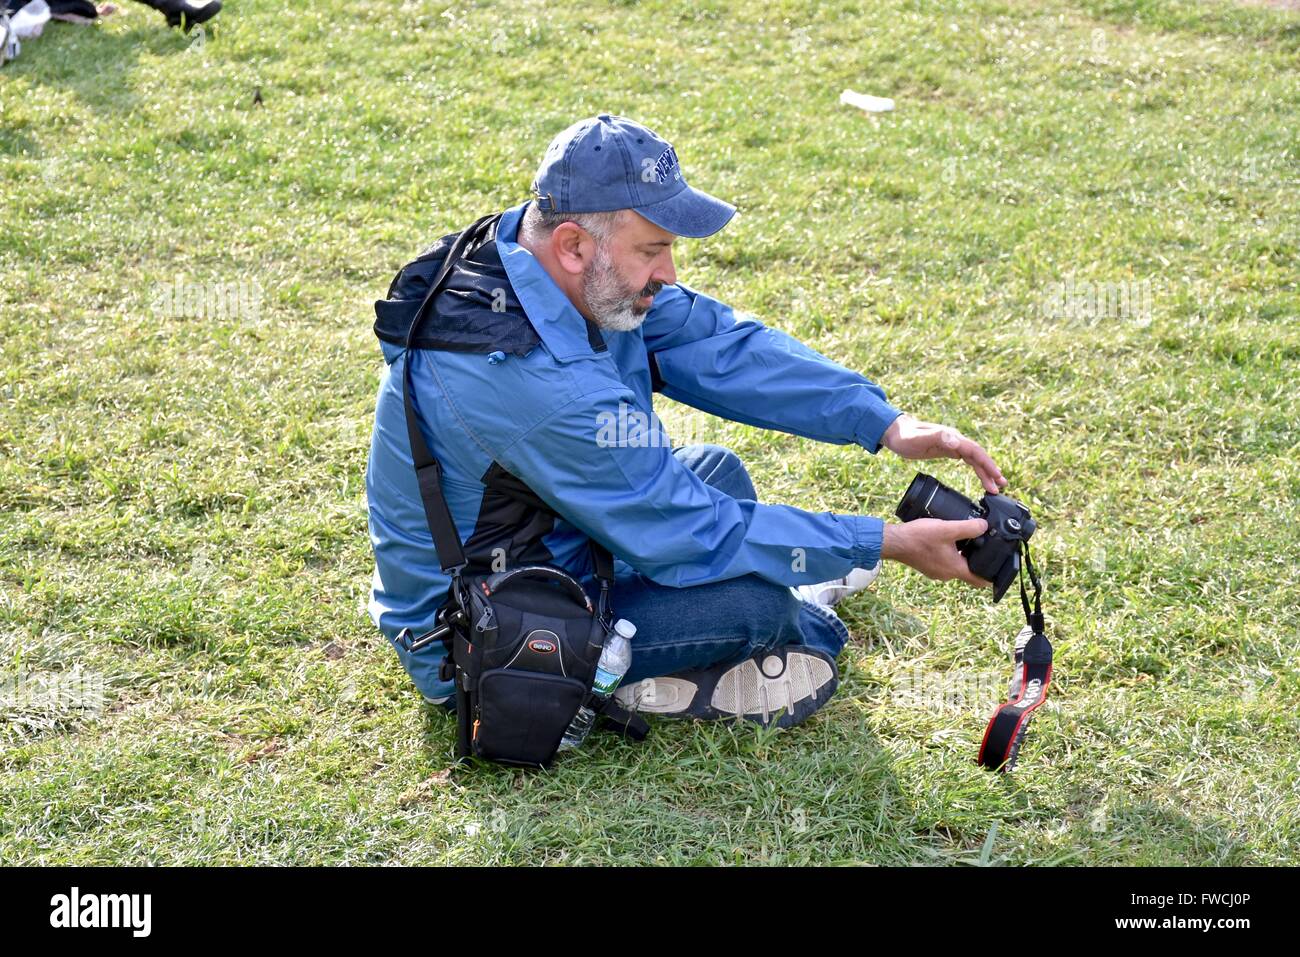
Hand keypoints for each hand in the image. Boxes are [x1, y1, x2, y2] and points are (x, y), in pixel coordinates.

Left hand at [881, 414, 1006, 494]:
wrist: (896, 432)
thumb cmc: (906, 436)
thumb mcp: (920, 438)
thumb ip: (938, 437)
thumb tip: (958, 442)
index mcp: (952, 437)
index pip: (975, 451)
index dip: (987, 464)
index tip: (997, 476)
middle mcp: (956, 440)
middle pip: (979, 456)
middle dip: (991, 471)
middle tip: (1001, 486)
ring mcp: (953, 445)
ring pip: (975, 460)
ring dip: (986, 472)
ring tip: (995, 486)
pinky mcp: (949, 450)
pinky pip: (967, 461)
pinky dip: (976, 469)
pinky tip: (982, 477)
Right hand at [881, 518, 990, 588]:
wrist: (894, 542)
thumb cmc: (918, 538)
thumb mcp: (947, 529)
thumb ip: (968, 528)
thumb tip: (984, 526)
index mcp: (955, 569)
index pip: (980, 580)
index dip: (992, 577)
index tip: (999, 571)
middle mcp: (946, 574)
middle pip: (968, 571)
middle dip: (977, 560)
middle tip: (983, 545)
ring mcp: (935, 571)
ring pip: (956, 565)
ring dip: (962, 555)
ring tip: (965, 539)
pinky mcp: (928, 566)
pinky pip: (944, 562)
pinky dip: (949, 554)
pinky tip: (946, 540)